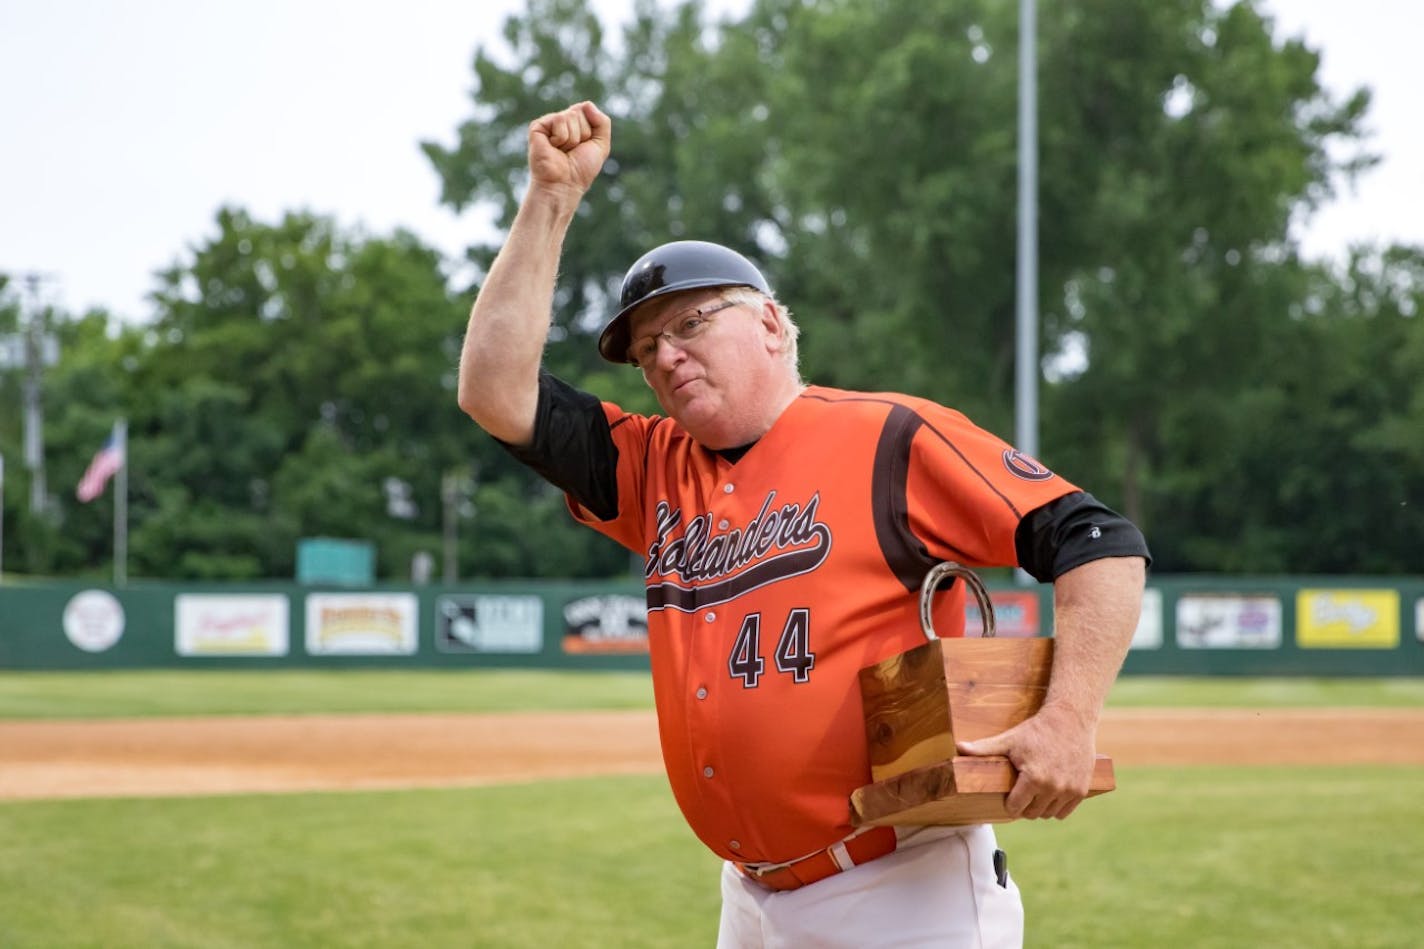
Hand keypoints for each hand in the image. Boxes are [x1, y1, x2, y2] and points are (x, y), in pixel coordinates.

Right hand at [527, 101, 611, 197]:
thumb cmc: (581, 170)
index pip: (587, 109)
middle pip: (579, 111)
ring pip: (570, 116)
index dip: (590, 131)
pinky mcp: (538, 127)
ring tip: (562, 151)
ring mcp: (549, 124)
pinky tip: (553, 148)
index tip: (583, 147)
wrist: (564, 185)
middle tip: (572, 151)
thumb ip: (602, 122)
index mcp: (574, 124)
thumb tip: (587, 104)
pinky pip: (558, 119)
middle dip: (582, 134)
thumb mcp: (601, 145)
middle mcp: (561, 122)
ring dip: (572, 138)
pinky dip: (561, 137)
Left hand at [956, 705, 1097, 819]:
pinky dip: (1056, 807)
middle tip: (1021, 792)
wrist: (1071, 720)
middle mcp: (1052, 788)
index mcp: (1033, 779)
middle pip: (1032, 813)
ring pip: (1048, 814)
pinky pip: (1064, 812)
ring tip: (1035, 792)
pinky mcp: (1081, 790)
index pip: (1015, 808)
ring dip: (1040, 807)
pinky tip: (1050, 793)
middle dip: (1024, 806)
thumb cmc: (1036, 730)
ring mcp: (1069, 790)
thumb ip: (984, 748)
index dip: (1009, 803)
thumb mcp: (1009, 739)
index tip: (1008, 795)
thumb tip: (959, 747)